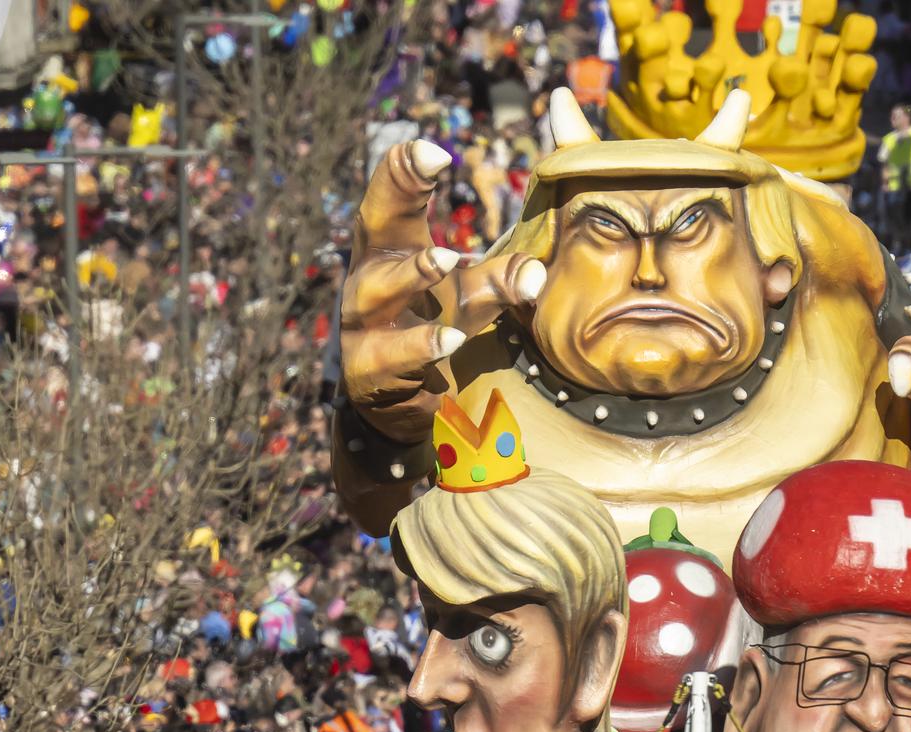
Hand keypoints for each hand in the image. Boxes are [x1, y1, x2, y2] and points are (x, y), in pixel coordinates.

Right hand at [341, 140, 546, 444]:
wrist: (407, 404)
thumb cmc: (437, 325)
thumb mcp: (473, 293)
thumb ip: (508, 269)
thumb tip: (547, 259)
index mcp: (393, 246)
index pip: (395, 195)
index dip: (406, 167)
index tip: (435, 147)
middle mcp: (371, 275)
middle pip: (374, 223)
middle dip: (396, 188)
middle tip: (429, 162)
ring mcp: (363, 323)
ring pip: (377, 290)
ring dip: (411, 272)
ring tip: (446, 258)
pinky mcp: (369, 370)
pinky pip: (391, 355)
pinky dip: (420, 346)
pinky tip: (450, 339)